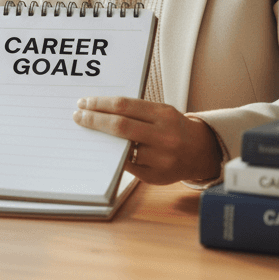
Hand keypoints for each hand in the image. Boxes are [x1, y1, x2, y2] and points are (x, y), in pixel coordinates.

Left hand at [72, 96, 221, 184]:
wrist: (201, 152)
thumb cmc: (173, 128)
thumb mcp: (160, 112)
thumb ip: (135, 112)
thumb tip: (98, 111)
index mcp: (163, 115)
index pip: (123, 106)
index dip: (100, 104)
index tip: (83, 103)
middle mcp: (164, 136)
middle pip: (120, 126)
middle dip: (94, 120)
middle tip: (78, 116)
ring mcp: (161, 159)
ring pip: (122, 148)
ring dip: (101, 140)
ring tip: (87, 132)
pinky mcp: (155, 177)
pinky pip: (127, 166)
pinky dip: (113, 157)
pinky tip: (104, 151)